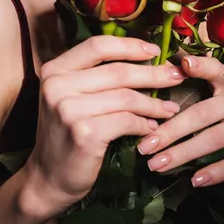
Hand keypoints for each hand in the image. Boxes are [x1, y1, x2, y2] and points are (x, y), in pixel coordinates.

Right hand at [22, 36, 183, 217]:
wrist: (47, 178)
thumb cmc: (66, 132)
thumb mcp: (69, 96)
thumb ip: (94, 75)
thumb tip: (144, 57)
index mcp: (55, 69)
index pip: (98, 46)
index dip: (129, 46)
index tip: (154, 51)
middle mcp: (58, 85)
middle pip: (117, 71)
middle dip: (153, 74)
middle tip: (176, 77)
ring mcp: (69, 109)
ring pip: (126, 97)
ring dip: (154, 103)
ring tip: (170, 108)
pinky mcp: (84, 133)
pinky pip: (126, 121)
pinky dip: (144, 124)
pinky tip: (152, 127)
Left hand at [137, 54, 223, 185]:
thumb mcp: (218, 90)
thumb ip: (196, 77)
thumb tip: (161, 61)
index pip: (215, 70)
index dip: (201, 66)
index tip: (184, 63)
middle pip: (201, 114)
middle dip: (170, 131)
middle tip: (144, 147)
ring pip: (213, 140)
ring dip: (182, 154)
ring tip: (157, 165)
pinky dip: (215, 172)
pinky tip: (195, 180)